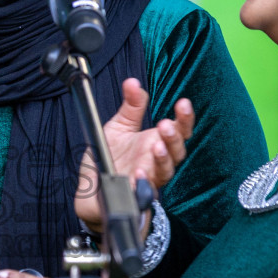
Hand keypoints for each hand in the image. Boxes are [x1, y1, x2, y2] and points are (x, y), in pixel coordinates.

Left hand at [76, 80, 193, 231]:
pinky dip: (143, 183)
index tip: (183, 104)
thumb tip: (132, 82)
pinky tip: (139, 173)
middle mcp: (156, 162)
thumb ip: (130, 106)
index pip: (179, 130)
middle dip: (174, 138)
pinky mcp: (135, 195)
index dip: (185, 118)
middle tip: (165, 126)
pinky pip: (145, 192)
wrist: (92, 187)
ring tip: (156, 146)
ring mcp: (148, 179)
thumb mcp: (119, 127)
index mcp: (156, 142)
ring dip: (163, 159)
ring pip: (165, 172)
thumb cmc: (110, 157)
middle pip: (177, 152)